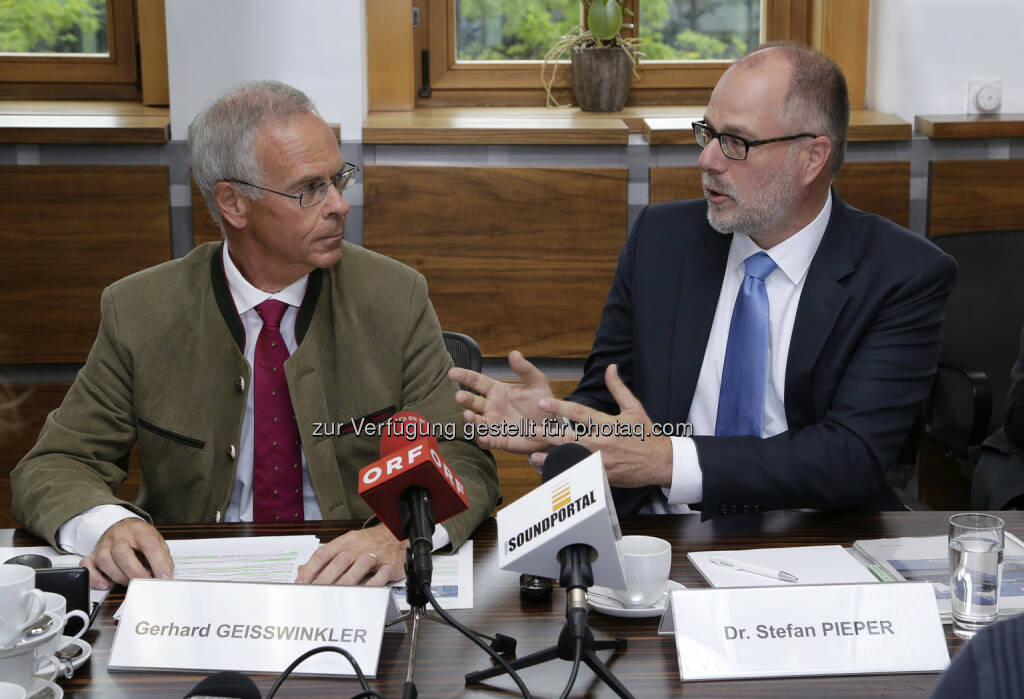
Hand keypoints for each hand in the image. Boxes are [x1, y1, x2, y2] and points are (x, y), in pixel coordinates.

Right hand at [81, 518, 172, 589]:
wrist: (123, 526)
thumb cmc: (140, 536)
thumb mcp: (156, 540)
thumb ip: (163, 557)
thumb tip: (167, 575)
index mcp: (139, 530)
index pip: (149, 545)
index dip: (158, 563)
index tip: (164, 577)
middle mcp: (119, 536)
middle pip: (122, 553)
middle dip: (135, 572)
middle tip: (145, 583)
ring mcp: (104, 545)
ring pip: (105, 561)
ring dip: (119, 577)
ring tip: (130, 582)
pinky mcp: (93, 554)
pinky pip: (88, 566)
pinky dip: (95, 578)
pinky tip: (105, 584)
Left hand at [295, 523, 405, 585]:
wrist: (397, 533)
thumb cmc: (371, 540)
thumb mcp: (347, 543)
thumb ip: (326, 557)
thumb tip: (303, 570)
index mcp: (346, 541)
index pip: (324, 553)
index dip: (311, 569)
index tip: (301, 582)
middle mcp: (359, 547)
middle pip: (339, 562)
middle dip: (324, 579)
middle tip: (313, 594)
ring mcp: (375, 555)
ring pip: (358, 568)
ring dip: (344, 583)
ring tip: (333, 597)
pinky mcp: (390, 564)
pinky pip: (380, 576)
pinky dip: (371, 585)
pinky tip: (362, 593)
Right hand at [449, 350, 555, 453]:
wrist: (553, 425)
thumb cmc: (542, 401)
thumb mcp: (536, 382)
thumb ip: (525, 369)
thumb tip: (514, 353)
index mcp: (497, 390)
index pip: (477, 382)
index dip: (465, 376)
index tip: (452, 372)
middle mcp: (491, 407)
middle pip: (473, 402)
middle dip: (465, 399)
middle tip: (459, 396)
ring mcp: (494, 424)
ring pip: (477, 422)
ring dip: (471, 419)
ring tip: (468, 415)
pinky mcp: (501, 440)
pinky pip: (490, 441)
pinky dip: (485, 440)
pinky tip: (482, 438)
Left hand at [532, 364, 672, 487]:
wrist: (662, 462)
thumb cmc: (647, 434)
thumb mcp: (634, 408)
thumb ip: (618, 388)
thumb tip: (610, 367)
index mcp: (608, 424)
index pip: (579, 413)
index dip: (559, 407)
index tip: (542, 402)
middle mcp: (602, 442)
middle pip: (569, 438)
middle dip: (548, 434)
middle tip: (529, 430)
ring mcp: (602, 462)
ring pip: (572, 459)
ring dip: (551, 457)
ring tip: (533, 455)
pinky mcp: (603, 476)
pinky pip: (581, 475)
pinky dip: (567, 473)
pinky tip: (552, 472)